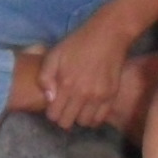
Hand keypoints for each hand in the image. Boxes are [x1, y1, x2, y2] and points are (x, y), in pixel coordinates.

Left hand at [35, 10, 138, 128]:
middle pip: (67, 122)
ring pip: (84, 123)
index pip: (53, 115)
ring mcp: (98, 97)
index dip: (51, 112)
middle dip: (63, 117)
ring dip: (78, 118)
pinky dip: (93, 117)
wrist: (108, 34)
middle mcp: (82, 94)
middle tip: (65, 107)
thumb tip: (49, 99)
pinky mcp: (111, 96)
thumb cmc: (78, 43)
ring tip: (78, 107)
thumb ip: (45, 77)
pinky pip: (100, 119)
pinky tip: (90, 107)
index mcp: (66, 85)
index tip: (54, 105)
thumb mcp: (54, 54)